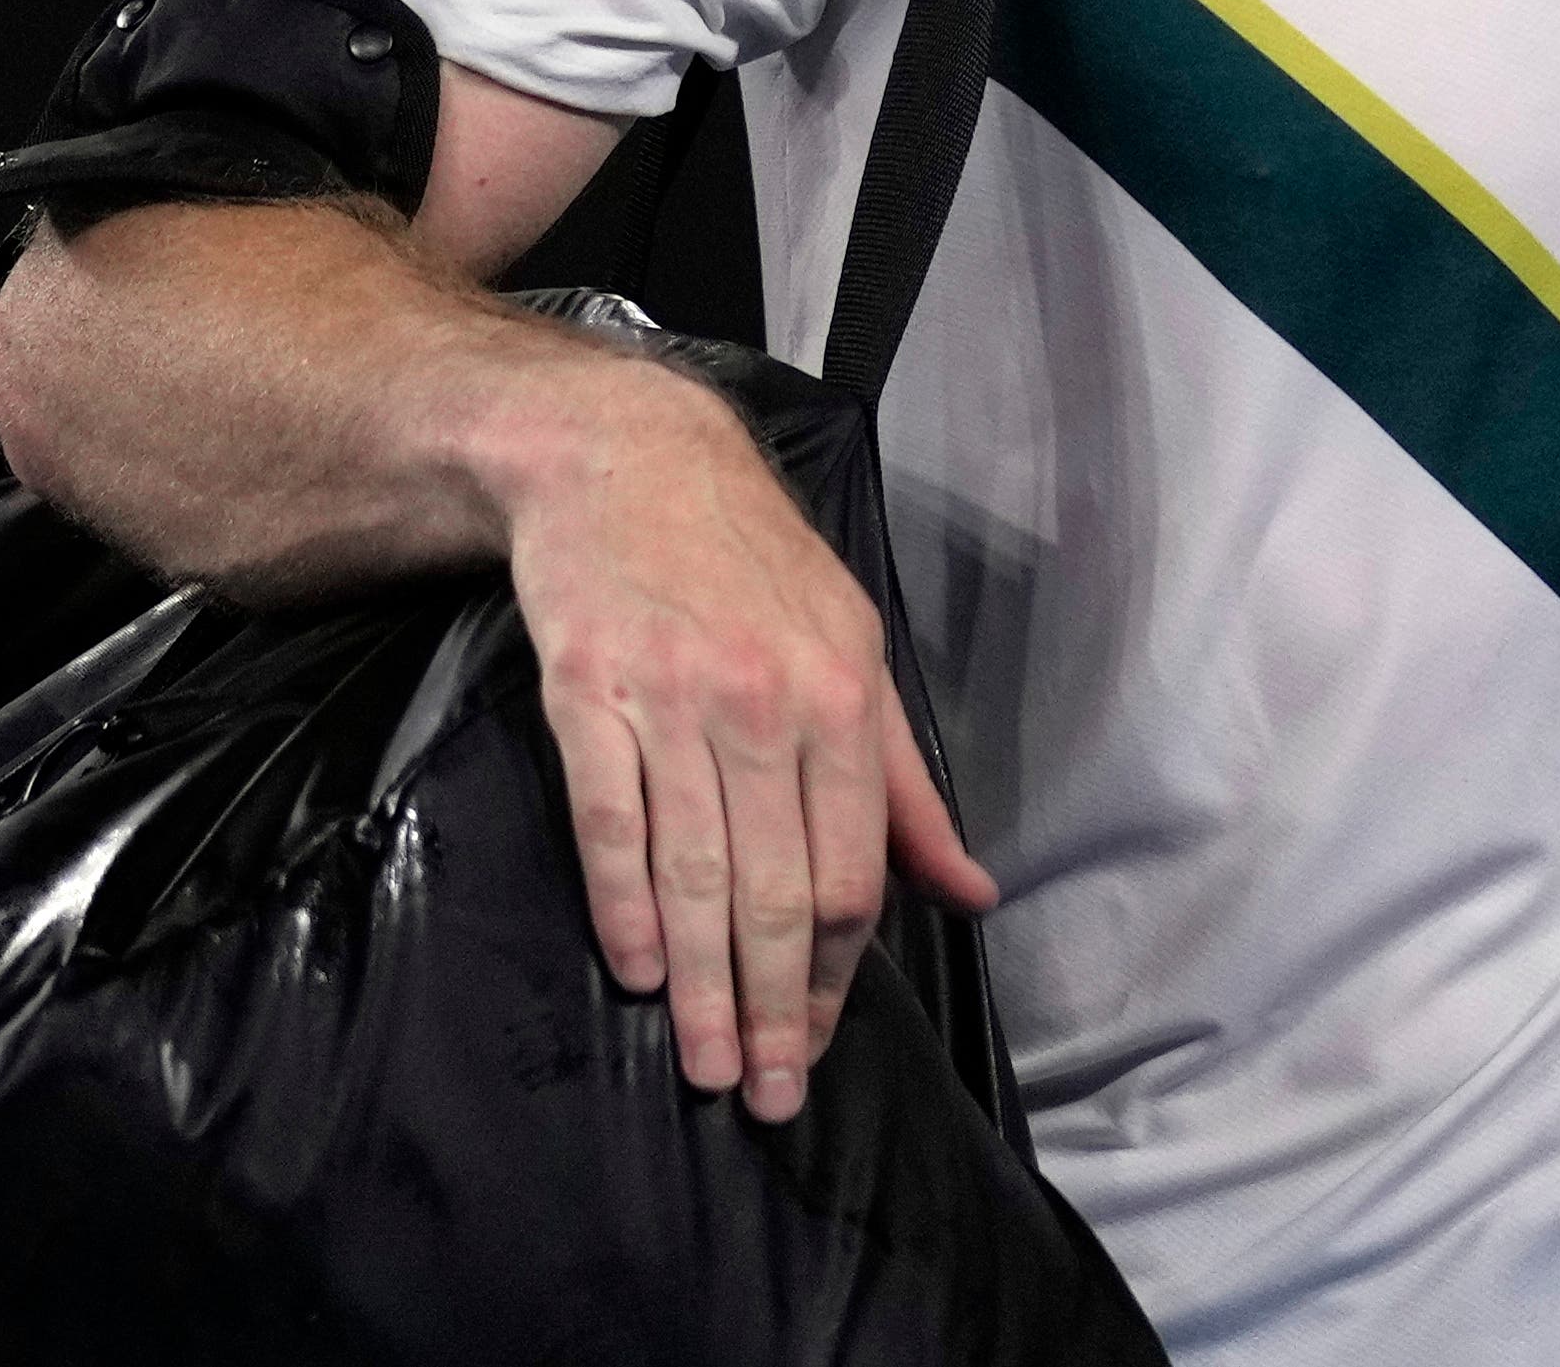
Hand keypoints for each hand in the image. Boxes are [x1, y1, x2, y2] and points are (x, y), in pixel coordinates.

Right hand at [491, 357, 998, 1124]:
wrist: (628, 463)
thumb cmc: (756, 566)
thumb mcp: (858, 654)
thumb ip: (907, 789)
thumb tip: (973, 891)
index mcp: (841, 701)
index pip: (851, 868)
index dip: (835, 970)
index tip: (819, 1040)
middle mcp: (764, 707)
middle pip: (773, 890)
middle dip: (773, 1007)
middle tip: (767, 1096)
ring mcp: (672, 704)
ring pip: (695, 874)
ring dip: (701, 987)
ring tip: (705, 1067)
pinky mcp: (587, 698)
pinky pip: (609, 824)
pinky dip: (624, 905)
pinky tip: (638, 970)